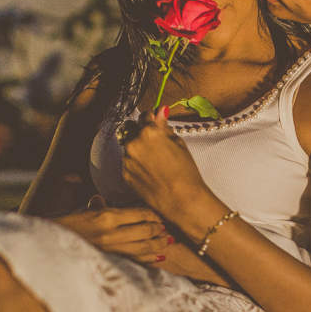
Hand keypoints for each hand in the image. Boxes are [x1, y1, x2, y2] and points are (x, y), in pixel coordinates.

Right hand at [53, 194, 171, 263]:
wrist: (49, 248)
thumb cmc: (66, 228)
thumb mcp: (83, 212)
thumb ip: (98, 206)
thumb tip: (101, 199)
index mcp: (106, 217)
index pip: (140, 214)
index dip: (153, 215)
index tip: (159, 216)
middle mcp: (112, 234)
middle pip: (146, 231)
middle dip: (160, 230)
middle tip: (168, 229)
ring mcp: (113, 251)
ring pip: (145, 248)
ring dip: (159, 245)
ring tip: (168, 242)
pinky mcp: (111, 263)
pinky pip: (136, 262)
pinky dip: (150, 260)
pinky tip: (158, 258)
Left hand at [120, 107, 221, 223]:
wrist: (181, 200)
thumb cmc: (185, 172)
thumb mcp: (179, 144)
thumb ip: (165, 127)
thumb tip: (161, 111)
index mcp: (148, 132)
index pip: (144, 116)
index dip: (152, 119)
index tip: (156, 124)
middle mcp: (133, 143)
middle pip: (132, 130)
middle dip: (142, 134)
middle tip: (156, 145)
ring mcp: (127, 159)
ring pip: (129, 147)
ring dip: (138, 149)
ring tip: (155, 162)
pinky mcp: (125, 174)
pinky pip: (128, 162)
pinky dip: (136, 163)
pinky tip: (151, 172)